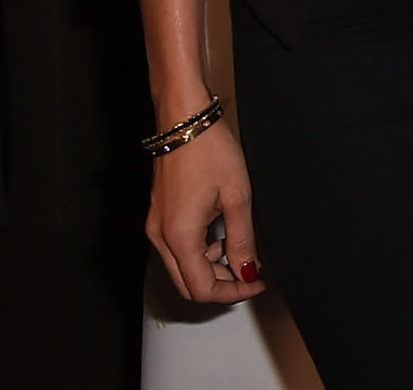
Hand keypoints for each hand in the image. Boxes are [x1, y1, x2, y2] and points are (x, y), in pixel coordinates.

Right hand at [146, 117, 262, 304]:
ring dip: (211, 268)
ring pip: (181, 268)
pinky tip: (221, 234)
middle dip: (221, 285)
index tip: (256, 283)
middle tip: (251, 274)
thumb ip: (242, 240)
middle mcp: (160, 237)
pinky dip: (200, 252)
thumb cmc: (210, 151)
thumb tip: (248, 271)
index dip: (232, 293)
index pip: (201, 288)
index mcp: (179, 236)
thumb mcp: (238, 197)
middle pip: (187, 284)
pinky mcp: (158, 217)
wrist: (184, 120)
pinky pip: (177, 249)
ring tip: (239, 249)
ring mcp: (155, 227)